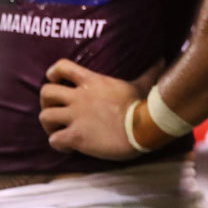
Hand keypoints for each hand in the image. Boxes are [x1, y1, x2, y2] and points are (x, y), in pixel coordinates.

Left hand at [39, 59, 162, 159]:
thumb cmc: (143, 106)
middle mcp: (79, 97)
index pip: (62, 67)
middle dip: (46, 103)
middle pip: (45, 92)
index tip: (55, 80)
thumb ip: (148, 72)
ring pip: (45, 117)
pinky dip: (58, 145)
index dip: (53, 73)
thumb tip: (163, 60)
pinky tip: (69, 148)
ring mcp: (76, 117)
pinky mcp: (76, 136)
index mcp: (92, 82)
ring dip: (49, 126)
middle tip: (56, 111)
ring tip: (59, 131)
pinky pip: (54, 140)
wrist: (143, 129)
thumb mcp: (143, 85)